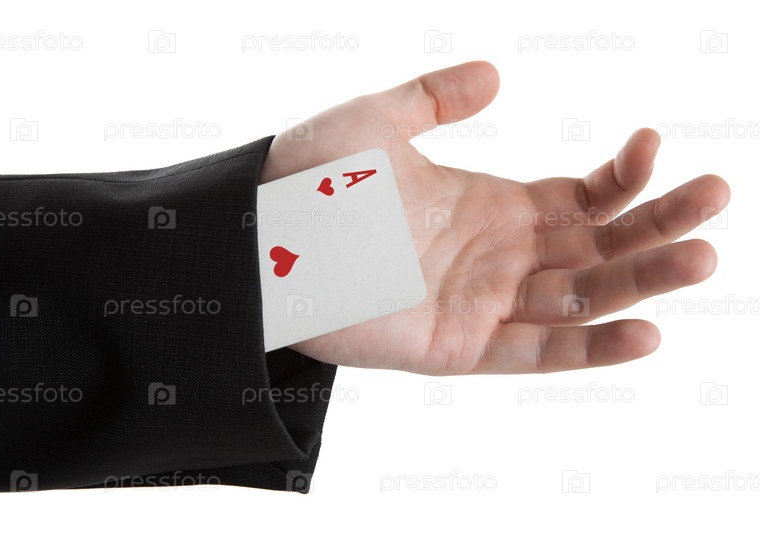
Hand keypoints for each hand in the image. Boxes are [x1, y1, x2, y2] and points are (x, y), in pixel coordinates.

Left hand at [260, 61, 729, 375]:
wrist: (257, 236)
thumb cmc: (310, 178)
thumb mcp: (382, 119)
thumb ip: (438, 96)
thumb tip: (497, 73)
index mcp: (493, 207)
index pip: (583, 200)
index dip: (624, 178)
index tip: (651, 144)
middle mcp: (499, 257)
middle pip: (599, 246)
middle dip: (659, 224)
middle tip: (716, 195)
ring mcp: (483, 304)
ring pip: (582, 298)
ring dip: (644, 280)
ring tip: (704, 255)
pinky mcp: (458, 348)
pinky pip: (534, 354)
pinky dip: (589, 349)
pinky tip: (646, 332)